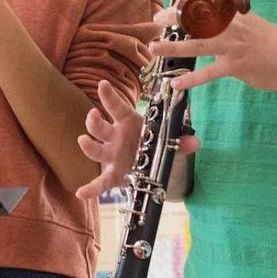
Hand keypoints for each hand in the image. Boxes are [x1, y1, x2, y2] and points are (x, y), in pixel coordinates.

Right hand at [73, 78, 199, 198]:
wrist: (150, 163)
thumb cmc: (153, 143)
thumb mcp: (168, 141)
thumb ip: (180, 142)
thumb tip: (195, 143)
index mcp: (127, 123)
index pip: (117, 107)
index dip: (109, 96)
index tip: (103, 84)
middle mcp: (115, 137)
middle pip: (100, 128)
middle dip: (94, 121)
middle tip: (93, 114)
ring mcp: (111, 155)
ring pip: (96, 150)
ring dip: (89, 145)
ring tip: (83, 140)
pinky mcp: (112, 174)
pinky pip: (100, 181)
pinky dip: (91, 188)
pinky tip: (81, 193)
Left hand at [149, 0, 276, 93]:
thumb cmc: (275, 44)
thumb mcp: (254, 24)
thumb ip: (234, 23)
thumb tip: (217, 24)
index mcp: (236, 14)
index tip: (174, 0)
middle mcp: (231, 26)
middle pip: (197, 18)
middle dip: (173, 17)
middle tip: (156, 20)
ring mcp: (232, 46)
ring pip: (197, 44)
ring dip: (173, 46)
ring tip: (154, 48)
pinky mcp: (234, 66)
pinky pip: (208, 73)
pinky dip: (191, 79)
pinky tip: (176, 84)